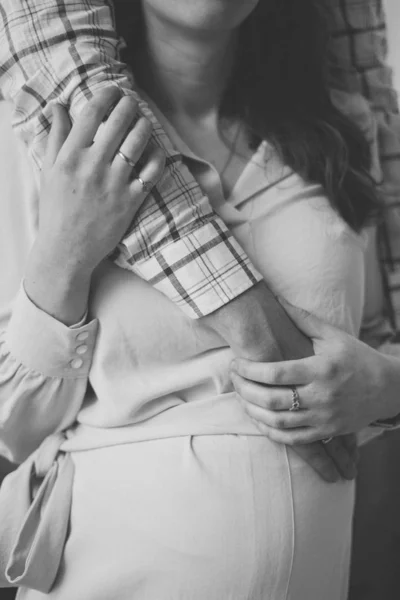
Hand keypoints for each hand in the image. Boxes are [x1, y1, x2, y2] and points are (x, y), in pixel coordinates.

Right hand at [35, 86, 164, 276]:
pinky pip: (151, 172)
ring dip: (144, 126)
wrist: (67, 249)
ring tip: (144, 122)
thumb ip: (55, 137)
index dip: (106, 96)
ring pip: (138, 143)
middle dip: (129, 105)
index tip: (113, 91)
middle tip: (132, 102)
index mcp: (70, 156)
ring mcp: (114, 183)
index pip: (91, 114)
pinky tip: (155, 150)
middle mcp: (93, 166)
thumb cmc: (56, 209)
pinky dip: (157, 157)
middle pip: (119, 123)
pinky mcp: (131, 201)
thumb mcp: (49, 171)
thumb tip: (58, 106)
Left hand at [205, 285, 358, 480]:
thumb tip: (276, 298)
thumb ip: (302, 319)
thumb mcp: (333, 335)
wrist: (387, 388)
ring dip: (252, 411)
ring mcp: (324, 418)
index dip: (249, 370)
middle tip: (232, 378)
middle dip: (244, 389)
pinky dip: (270, 431)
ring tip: (240, 397)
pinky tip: (258, 419)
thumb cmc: (357, 358)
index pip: (276, 373)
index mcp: (320, 369)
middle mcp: (322, 396)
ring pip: (278, 422)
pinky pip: (292, 439)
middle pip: (272, 400)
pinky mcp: (326, 432)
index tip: (235, 363)